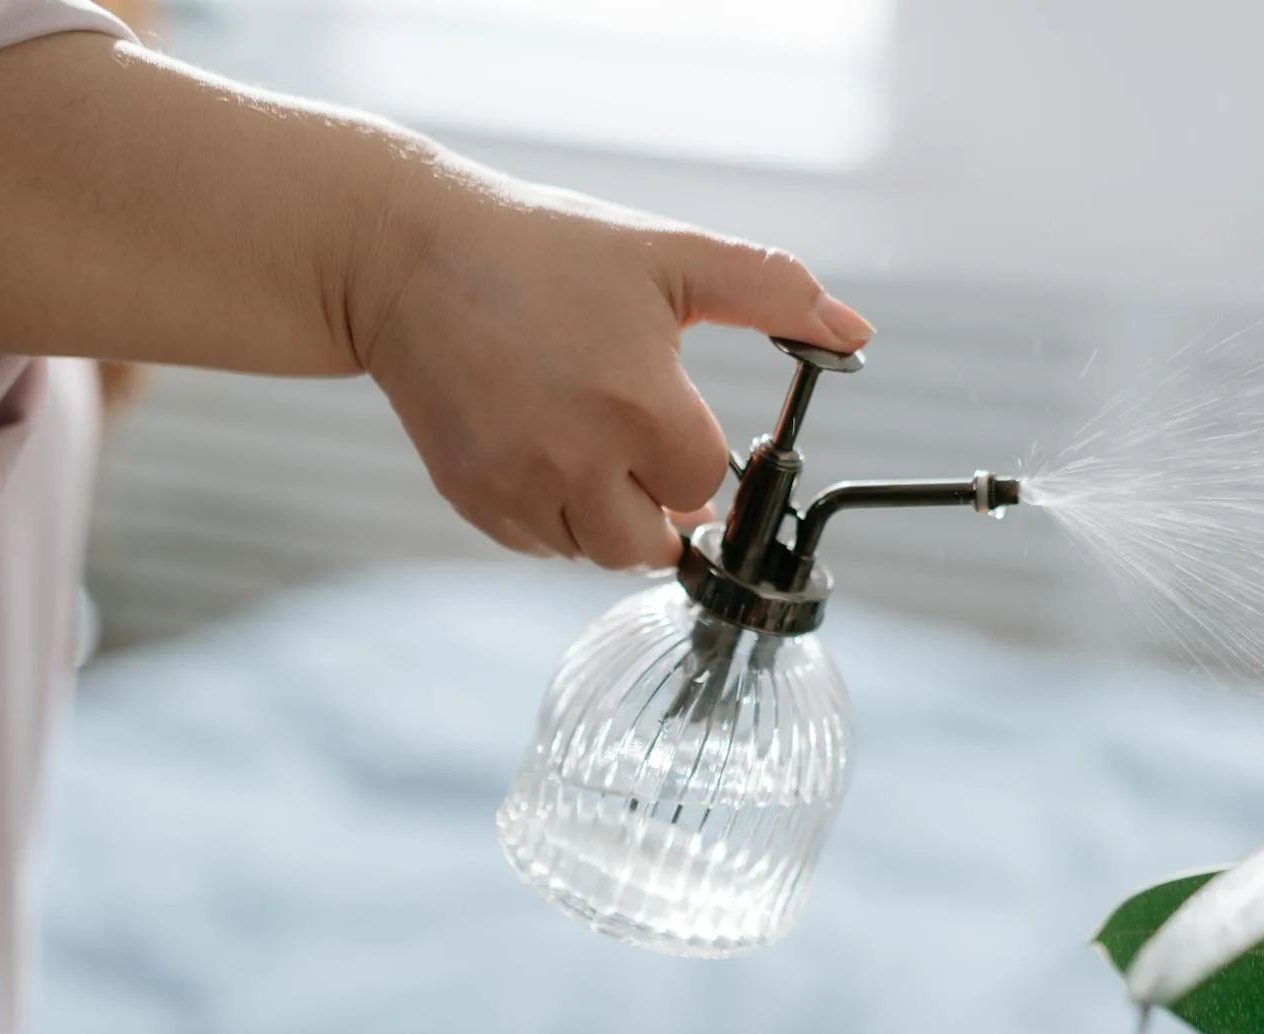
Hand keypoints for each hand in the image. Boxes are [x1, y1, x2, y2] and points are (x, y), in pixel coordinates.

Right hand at [355, 171, 872, 570]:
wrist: (407, 258)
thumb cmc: (546, 251)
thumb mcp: (672, 255)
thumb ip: (773, 291)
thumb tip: (857, 331)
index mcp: (638, 404)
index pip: (700, 484)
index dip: (699, 462)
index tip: (682, 430)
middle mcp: (575, 460)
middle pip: (649, 546)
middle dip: (660, 511)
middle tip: (645, 456)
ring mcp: (515, 487)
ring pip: (593, 553)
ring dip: (608, 519)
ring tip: (595, 449)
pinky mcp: (470, 498)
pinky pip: (537, 545)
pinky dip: (554, 519)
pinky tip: (547, 457)